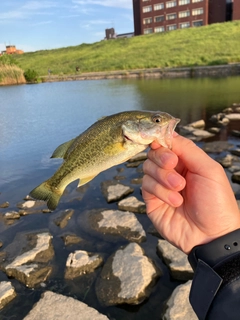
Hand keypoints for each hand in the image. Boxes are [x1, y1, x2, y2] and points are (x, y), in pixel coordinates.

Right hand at [142, 134, 239, 253]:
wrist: (212, 236)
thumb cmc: (216, 201)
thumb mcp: (209, 169)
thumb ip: (188, 149)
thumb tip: (168, 133)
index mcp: (186, 162)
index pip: (167, 144)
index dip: (162, 141)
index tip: (161, 143)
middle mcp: (171, 172)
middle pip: (154, 154)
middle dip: (162, 159)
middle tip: (173, 165)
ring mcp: (160, 186)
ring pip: (147, 168)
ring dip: (164, 177)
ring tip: (180, 189)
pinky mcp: (152, 201)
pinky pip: (146, 186)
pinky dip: (160, 191)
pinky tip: (175, 201)